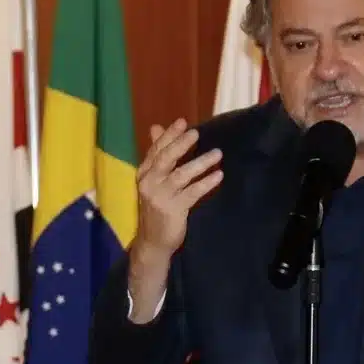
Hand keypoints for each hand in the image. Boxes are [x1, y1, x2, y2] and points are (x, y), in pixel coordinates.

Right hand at [135, 118, 222, 257]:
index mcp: (144, 173)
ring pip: (180, 175)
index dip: (169, 135)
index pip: (156, 150)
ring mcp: (160, 197)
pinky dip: (206, 183)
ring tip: (217, 154)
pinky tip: (218, 175)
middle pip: (165, 159)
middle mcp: (149, 183)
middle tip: (196, 133)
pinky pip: (192, 193)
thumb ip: (158, 155)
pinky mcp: (173, 210)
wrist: (153, 241)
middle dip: (180, 144)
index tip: (183, 122)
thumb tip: (156, 127)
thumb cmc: (157, 206)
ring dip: (200, 163)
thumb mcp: (154, 180)